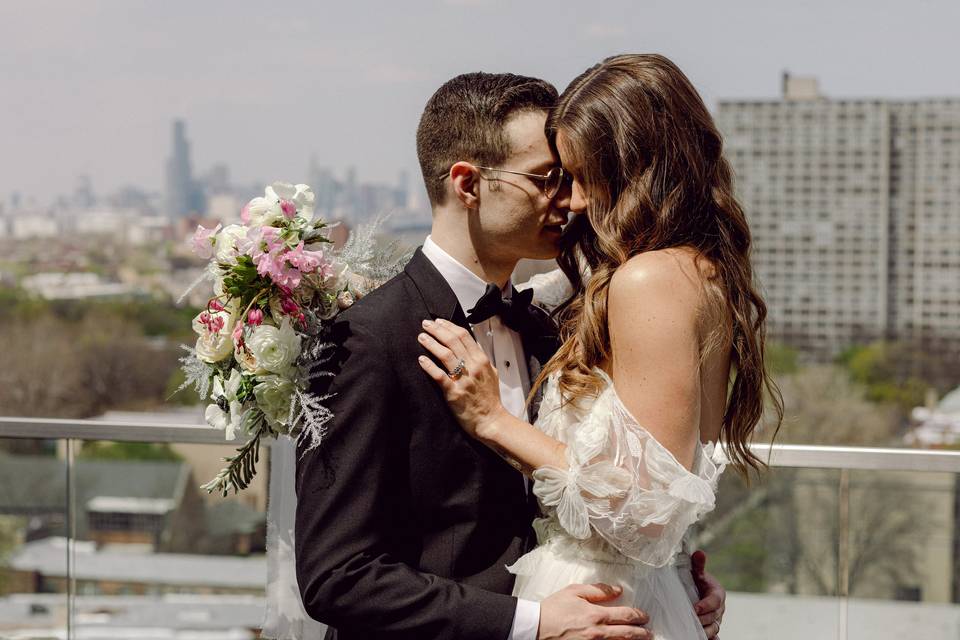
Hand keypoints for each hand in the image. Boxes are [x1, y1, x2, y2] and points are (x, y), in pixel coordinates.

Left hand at [416, 318, 507, 438]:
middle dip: (437, 330)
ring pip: (445, 355)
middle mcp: (473, 367)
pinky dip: (429, 366)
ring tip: (421, 337)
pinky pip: (439, 375)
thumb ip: (480, 358)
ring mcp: (464, 380)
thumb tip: (471, 344)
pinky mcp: (454, 392)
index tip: (438, 321)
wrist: (491, 420)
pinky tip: (421, 359)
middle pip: (453, 341)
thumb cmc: (489, 399)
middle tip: (426, 324)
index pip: (464, 336)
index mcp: (482, 360)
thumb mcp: (491, 373)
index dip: (449, 326)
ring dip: (431, 343)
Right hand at [539, 583, 651, 639]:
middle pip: (627, 633)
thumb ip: (598, 590)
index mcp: (596, 615)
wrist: (536, 627)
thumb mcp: (574, 591)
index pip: (625, 616)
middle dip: (641, 632)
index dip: (638, 616)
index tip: (645, 616)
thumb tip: (617, 590)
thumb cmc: (554, 609)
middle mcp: (598, 632)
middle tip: (649, 631)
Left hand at [691, 550, 724, 638]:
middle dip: (702, 619)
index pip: (714, 601)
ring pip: (713, 628)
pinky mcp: (712, 627)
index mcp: (718, 594)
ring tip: (693, 632)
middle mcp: (720, 609)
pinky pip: (714, 636)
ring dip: (705, 631)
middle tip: (690, 620)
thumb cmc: (698, 581)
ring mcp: (717, 619)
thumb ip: (698, 565)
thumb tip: (699, 552)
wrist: (700, 591)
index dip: (705, 605)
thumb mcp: (698, 573)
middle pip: (713, 617)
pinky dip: (711, 639)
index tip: (695, 608)